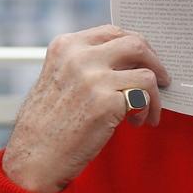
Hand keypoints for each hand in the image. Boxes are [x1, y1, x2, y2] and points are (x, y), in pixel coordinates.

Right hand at [2, 25, 169, 192]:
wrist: (32, 160)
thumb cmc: (49, 123)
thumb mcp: (60, 78)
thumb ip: (88, 61)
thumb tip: (132, 56)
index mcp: (66, 46)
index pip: (113, 32)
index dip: (136, 47)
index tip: (145, 61)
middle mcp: (79, 57)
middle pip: (136, 44)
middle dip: (154, 62)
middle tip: (161, 80)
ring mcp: (93, 78)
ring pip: (147, 72)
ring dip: (154, 94)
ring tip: (144, 112)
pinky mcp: (106, 102)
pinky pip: (145, 96)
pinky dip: (149, 109)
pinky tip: (138, 122)